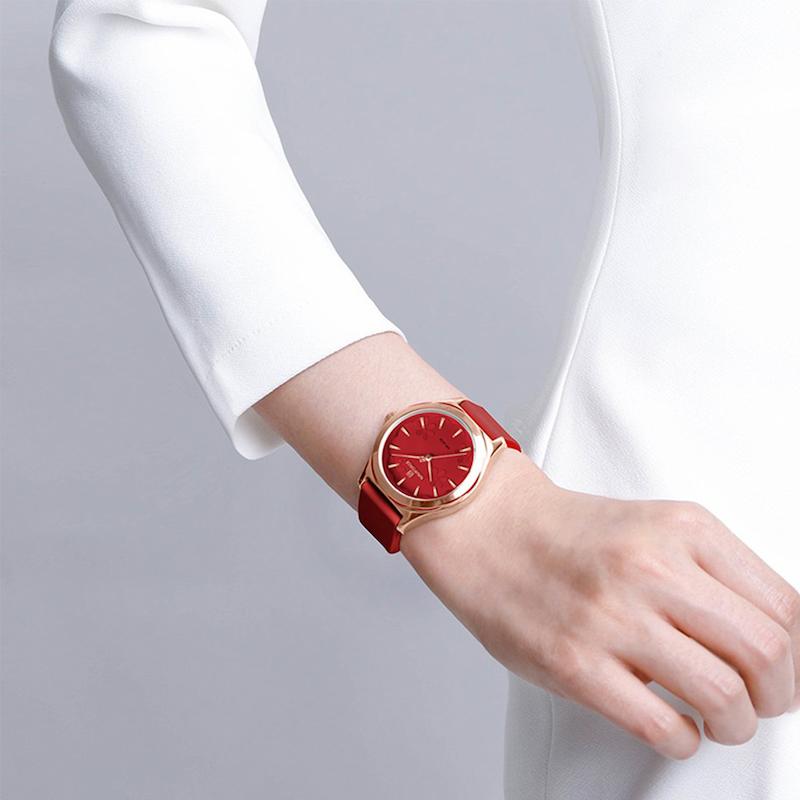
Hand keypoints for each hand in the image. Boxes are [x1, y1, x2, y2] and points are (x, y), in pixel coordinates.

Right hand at [401, 448, 799, 759]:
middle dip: (779, 695)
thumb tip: (768, 644)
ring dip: (734, 723)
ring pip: (723, 696)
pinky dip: (683, 740)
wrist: (488, 528)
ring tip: (718, 718)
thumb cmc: (565, 534)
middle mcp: (650, 567)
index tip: (787, 671)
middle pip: (767, 652)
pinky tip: (672, 726)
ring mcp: (610, 616)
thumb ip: (709, 573)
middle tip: (762, 701)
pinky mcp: (573, 663)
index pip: (784, 605)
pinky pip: (663, 727)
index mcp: (681, 528)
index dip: (799, 654)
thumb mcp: (652, 526)